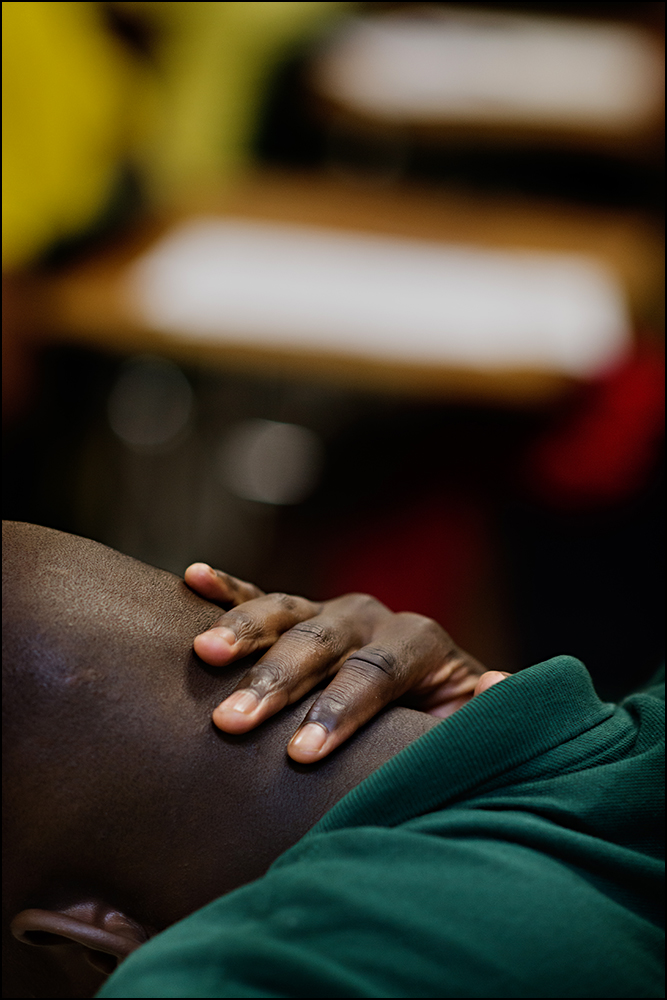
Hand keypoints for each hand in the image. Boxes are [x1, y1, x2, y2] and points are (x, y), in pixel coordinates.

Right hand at [185, 563, 508, 762]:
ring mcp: (331, 613)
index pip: (378, 672)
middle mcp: (372, 618)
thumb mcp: (468, 728)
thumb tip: (498, 685)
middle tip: (233, 723)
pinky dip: (228, 587)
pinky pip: (260, 594)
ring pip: (286, 613)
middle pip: (322, 643)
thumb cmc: (442, 730)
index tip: (300, 753)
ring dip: (244, 631)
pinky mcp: (300, 616)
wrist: (430, 701)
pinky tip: (192, 576)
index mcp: (418, 643)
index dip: (340, 710)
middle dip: (277, 682)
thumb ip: (482, 714)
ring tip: (204, 653)